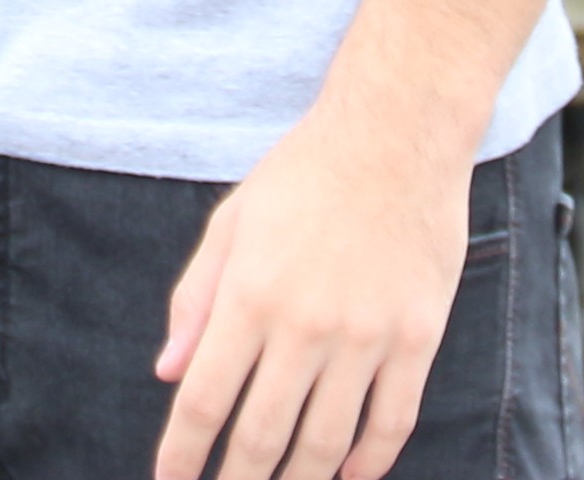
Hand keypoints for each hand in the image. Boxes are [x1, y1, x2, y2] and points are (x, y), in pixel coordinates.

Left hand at [155, 102, 477, 479]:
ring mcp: (366, 337)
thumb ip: (196, 300)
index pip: (203, 399)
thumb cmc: (301, 177)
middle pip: (262, 435)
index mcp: (250, 296)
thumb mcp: (231, 224)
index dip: (182, 454)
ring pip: (326, 441)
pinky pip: (392, 421)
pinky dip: (368, 461)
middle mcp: (305, 325)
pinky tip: (347, 477)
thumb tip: (166, 372)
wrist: (394, 137)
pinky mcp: (417, 339)